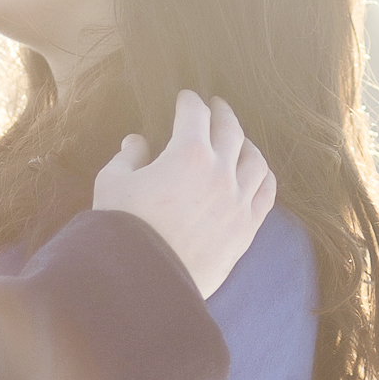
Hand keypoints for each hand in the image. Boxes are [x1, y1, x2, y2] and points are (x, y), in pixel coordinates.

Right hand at [93, 91, 276, 297]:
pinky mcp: (246, 229)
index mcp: (188, 153)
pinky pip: (266, 194)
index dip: (189, 100)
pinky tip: (257, 173)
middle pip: (231, 129)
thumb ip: (128, 156)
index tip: (185, 97)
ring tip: (239, 140)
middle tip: (215, 105)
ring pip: (256, 160)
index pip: (195, 113)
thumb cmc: (122, 229)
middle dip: (221, 113)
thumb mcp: (112, 182)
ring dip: (246, 143)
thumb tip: (138, 142)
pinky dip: (263, 177)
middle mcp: (221, 172)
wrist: (142, 282)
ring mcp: (238, 202)